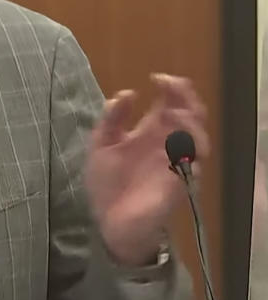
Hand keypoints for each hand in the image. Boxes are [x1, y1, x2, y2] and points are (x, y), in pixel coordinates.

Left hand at [84, 74, 210, 265]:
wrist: (108, 222)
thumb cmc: (106, 184)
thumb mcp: (101, 145)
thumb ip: (112, 119)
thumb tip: (127, 92)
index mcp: (149, 131)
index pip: (170, 103)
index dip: (170, 87)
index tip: (157, 78)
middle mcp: (166, 144)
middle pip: (190, 114)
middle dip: (186, 97)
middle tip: (173, 86)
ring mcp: (175, 163)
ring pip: (199, 137)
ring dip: (191, 122)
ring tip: (175, 112)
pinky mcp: (178, 184)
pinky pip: (194, 165)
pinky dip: (189, 151)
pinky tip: (177, 143)